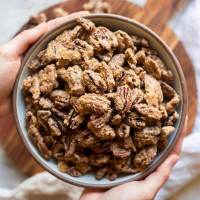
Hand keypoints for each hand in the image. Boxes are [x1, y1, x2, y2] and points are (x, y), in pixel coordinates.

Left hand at [0, 11, 87, 134]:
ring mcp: (47, 76)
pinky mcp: (48, 90)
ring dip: (80, 60)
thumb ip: (26, 39)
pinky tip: (84, 78)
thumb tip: (44, 24)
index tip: (86, 17)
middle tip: (96, 36)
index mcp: (34, 48)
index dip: (69, 24)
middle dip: (79, 41)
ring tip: (96, 54)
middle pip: (64, 48)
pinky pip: (63, 83)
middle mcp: (44, 61)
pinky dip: (74, 80)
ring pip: (66, 66)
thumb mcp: (7, 52)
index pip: (54, 32)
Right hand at [80, 117, 187, 199]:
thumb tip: (175, 157)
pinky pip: (115, 144)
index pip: (166, 153)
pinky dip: (118, 134)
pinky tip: (118, 122)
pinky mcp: (109, 159)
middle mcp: (137, 163)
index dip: (174, 139)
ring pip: (132, 141)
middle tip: (158, 110)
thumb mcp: (145, 191)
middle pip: (149, 143)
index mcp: (149, 171)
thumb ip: (159, 175)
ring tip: (139, 111)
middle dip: (154, 128)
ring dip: (136, 128)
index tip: (180, 122)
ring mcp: (123, 160)